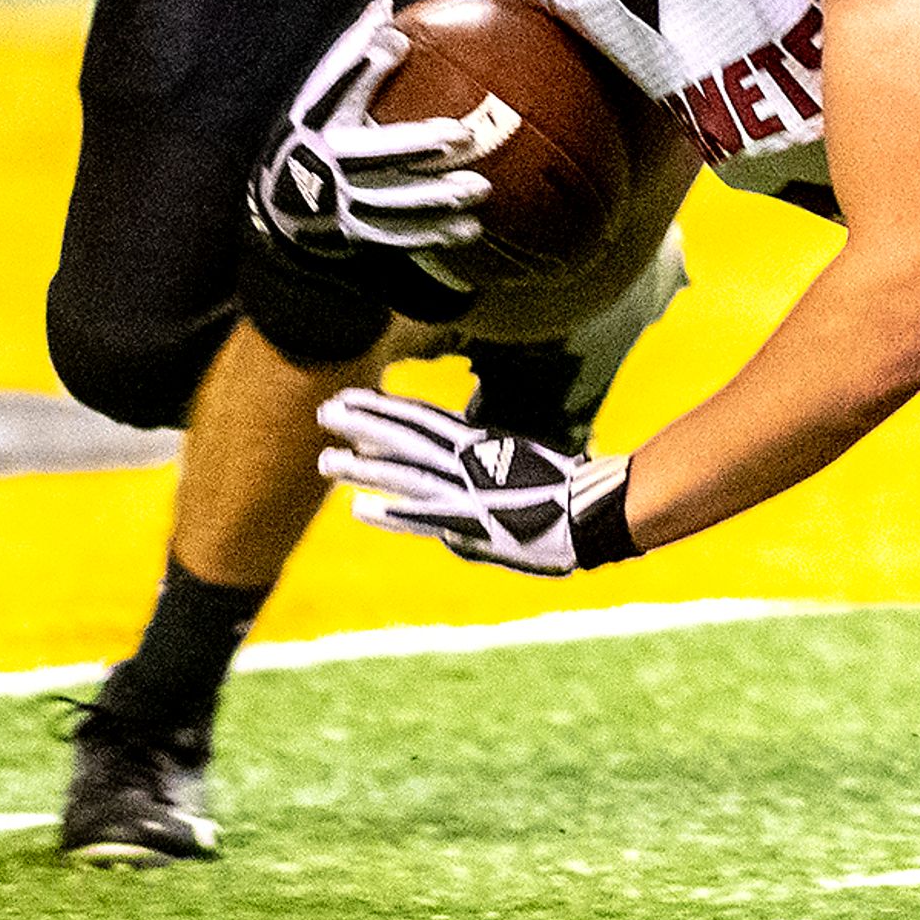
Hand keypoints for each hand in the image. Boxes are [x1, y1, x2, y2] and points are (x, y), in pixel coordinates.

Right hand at [249, 0, 496, 269]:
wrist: (282, 200)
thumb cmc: (320, 131)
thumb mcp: (324, 95)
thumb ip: (355, 57)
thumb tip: (386, 5)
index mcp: (312, 117)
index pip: (332, 85)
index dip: (360, 62)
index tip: (399, 40)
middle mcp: (321, 158)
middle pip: (366, 153)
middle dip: (414, 145)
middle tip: (462, 135)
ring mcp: (335, 199)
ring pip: (386, 201)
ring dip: (434, 197)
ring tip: (480, 189)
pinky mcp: (352, 231)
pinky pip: (395, 236)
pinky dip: (433, 234)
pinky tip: (471, 229)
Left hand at [316, 387, 637, 574]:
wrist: (595, 511)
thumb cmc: (566, 490)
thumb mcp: (518, 466)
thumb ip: (480, 475)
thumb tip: (448, 500)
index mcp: (479, 442)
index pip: (422, 418)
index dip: (385, 407)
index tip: (353, 398)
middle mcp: (468, 460)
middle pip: (405, 435)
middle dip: (363, 422)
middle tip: (325, 411)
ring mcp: (468, 490)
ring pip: (406, 472)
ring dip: (362, 466)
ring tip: (326, 460)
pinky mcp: (474, 521)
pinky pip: (425, 517)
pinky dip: (394, 513)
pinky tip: (361, 508)